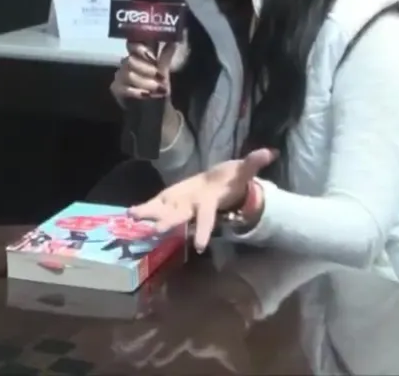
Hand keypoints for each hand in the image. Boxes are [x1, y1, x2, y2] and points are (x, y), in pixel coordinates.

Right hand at [110, 41, 177, 106]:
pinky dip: (136, 92)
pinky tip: (146, 95)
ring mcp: (120, 76)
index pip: (133, 45)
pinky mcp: (116, 89)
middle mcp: (126, 63)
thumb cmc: (159, 88)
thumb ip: (165, 57)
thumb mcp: (164, 72)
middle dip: (147, 69)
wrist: (155, 109)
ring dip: (145, 82)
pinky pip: (123, 88)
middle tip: (160, 77)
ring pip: (128, 74)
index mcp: (138, 56)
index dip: (140, 48)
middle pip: (130, 60)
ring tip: (157, 89)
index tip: (152, 57)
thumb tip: (173, 42)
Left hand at [129, 148, 277, 250]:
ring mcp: (179, 204)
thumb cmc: (229, 180)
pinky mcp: (169, 199)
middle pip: (180, 218)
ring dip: (148, 214)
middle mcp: (192, 207)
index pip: (207, 218)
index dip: (205, 231)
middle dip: (168, 224)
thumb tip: (269, 152)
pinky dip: (143, 208)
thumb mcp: (242, 171)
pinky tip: (128, 212)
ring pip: (163, 212)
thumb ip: (252, 163)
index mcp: (208, 202)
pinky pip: (155, 204)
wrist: (217, 186)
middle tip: (154, 232)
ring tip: (132, 216)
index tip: (201, 247)